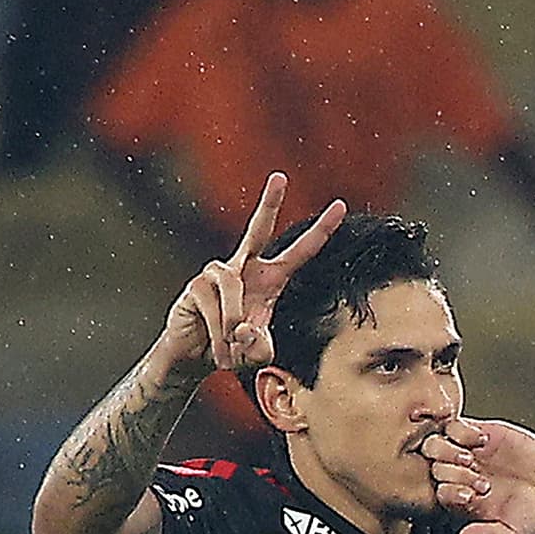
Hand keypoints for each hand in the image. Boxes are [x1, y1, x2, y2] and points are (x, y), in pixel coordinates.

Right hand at [155, 172, 345, 378]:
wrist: (194, 357)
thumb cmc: (231, 348)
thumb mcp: (257, 352)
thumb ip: (261, 347)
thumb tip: (244, 330)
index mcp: (270, 279)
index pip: (300, 251)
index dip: (320, 230)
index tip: (340, 205)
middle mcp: (245, 267)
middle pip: (259, 228)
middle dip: (269, 202)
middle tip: (281, 176)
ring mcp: (218, 272)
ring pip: (235, 298)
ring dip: (232, 331)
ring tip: (229, 348)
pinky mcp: (197, 285)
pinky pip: (215, 309)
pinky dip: (218, 336)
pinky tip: (214, 343)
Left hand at [424, 417, 534, 533]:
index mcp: (464, 502)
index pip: (438, 493)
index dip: (449, 493)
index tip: (472, 497)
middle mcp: (463, 477)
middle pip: (433, 466)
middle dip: (448, 470)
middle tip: (474, 476)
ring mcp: (472, 454)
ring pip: (439, 442)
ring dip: (451, 449)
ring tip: (474, 458)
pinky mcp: (485, 433)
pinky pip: (458, 425)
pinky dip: (463, 430)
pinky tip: (482, 441)